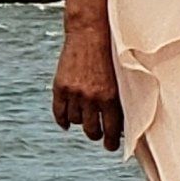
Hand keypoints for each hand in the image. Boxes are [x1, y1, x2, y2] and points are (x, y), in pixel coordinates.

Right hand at [52, 21, 123, 150]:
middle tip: (98, 136)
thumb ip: (119, 99)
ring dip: (81, 123)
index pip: (111, 130)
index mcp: (110, 97)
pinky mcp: (60, 86)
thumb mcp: (120, 78)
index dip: (110, 142)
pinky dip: (62, 120)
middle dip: (96, 135)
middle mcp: (91, 98)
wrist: (90, 33)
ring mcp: (74, 93)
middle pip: (91, 130)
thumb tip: (121, 123)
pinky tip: (66, 123)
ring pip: (76, 121)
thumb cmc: (111, 54)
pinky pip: (59, 112)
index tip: (110, 147)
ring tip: (85, 120)